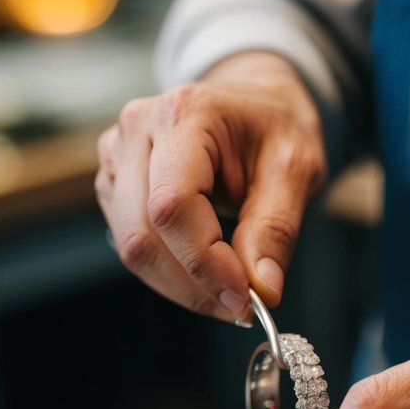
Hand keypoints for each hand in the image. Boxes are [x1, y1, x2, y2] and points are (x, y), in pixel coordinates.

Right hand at [95, 51, 326, 321]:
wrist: (253, 101)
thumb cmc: (274, 127)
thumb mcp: (296, 168)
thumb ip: (276, 228)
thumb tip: (262, 289)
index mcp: (183, 114)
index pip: (172, 205)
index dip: (204, 262)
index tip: (245, 297)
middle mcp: (137, 130)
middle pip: (143, 234)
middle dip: (194, 284)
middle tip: (242, 307)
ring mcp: (116, 157)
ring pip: (131, 247)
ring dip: (181, 284)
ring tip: (229, 290)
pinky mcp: (113, 184)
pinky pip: (130, 244)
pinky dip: (169, 272)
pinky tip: (205, 271)